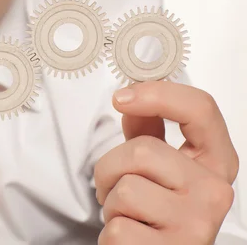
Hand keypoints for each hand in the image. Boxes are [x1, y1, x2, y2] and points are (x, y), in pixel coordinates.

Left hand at [95, 81, 238, 244]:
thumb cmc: (156, 216)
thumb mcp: (158, 170)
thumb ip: (148, 133)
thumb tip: (133, 100)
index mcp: (216, 164)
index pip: (201, 110)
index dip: (158, 94)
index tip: (122, 97)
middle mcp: (215, 192)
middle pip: (143, 150)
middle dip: (110, 168)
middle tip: (115, 189)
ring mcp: (197, 225)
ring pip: (125, 188)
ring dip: (110, 202)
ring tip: (127, 216)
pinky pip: (117, 228)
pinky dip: (110, 235)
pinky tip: (131, 238)